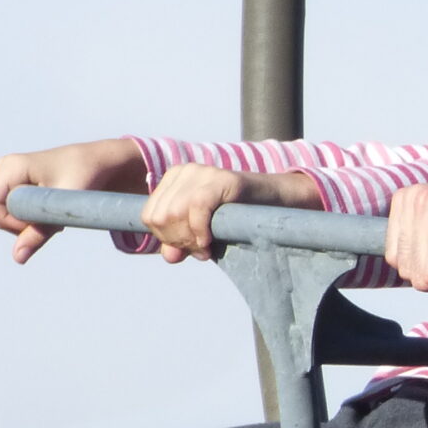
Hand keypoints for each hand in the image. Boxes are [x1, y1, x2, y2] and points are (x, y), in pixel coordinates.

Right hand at [0, 139, 146, 263]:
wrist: (98, 163)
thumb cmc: (86, 177)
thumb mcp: (64, 207)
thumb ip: (40, 232)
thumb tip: (17, 258)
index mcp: (11, 166)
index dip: (8, 221)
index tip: (38, 222)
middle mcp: (3, 168)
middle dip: (20, 224)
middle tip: (54, 219)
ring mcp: (7, 176)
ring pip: (2, 215)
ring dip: (28, 223)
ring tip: (56, 213)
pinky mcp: (14, 185)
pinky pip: (12, 212)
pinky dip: (31, 218)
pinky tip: (51, 211)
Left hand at [138, 164, 319, 262]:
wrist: (278, 204)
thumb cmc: (239, 217)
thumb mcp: (204, 231)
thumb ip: (182, 242)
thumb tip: (169, 257)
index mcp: (174, 179)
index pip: (149, 215)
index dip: (166, 238)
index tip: (190, 247)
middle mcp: (185, 171)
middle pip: (159, 216)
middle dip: (178, 240)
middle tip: (201, 249)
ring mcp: (203, 172)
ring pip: (174, 213)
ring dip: (190, 239)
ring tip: (207, 246)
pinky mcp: (222, 179)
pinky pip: (197, 208)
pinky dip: (200, 230)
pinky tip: (209, 241)